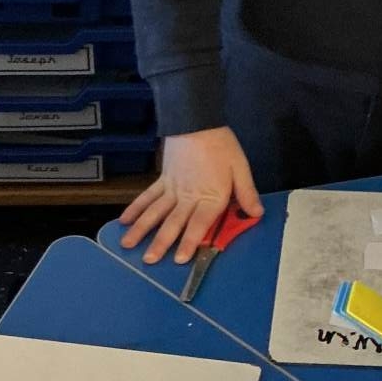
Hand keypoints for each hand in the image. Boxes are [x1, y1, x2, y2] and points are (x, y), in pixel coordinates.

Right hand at [118, 128, 262, 265]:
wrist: (196, 120)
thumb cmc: (221, 145)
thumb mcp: (240, 168)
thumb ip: (246, 193)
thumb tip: (256, 214)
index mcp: (210, 196)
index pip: (199, 223)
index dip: (190, 242)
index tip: (179, 259)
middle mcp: (188, 196)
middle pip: (173, 222)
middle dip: (160, 243)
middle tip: (149, 260)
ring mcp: (172, 188)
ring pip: (155, 212)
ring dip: (142, 229)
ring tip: (128, 245)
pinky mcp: (163, 178)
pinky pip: (148, 196)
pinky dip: (135, 208)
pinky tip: (125, 220)